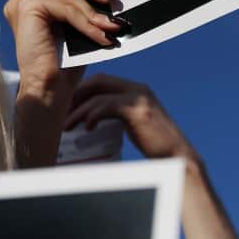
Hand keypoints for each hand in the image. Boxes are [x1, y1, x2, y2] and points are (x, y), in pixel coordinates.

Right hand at [4, 0, 127, 165]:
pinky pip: (64, 5)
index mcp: (34, 0)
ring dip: (92, 8)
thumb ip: (84, 5)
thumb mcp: (80, 27)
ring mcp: (20, 3)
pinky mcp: (24, 9)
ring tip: (113, 25)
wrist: (51, 92)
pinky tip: (102, 36)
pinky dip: (86, 21)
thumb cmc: (68, 67)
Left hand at [64, 74, 195, 160]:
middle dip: (76, 96)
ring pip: (99, 95)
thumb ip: (118, 115)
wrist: (176, 157)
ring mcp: (139, 98)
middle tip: (62, 113)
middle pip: (98, 81)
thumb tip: (93, 120)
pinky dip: (92, 115)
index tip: (68, 107)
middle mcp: (138, 89)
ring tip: (67, 126)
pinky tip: (86, 128)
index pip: (102, 81)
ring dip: (78, 110)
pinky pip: (107, 106)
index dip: (82, 91)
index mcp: (136, 90)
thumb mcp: (134, 124)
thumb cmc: (155, 146)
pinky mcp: (137, 110)